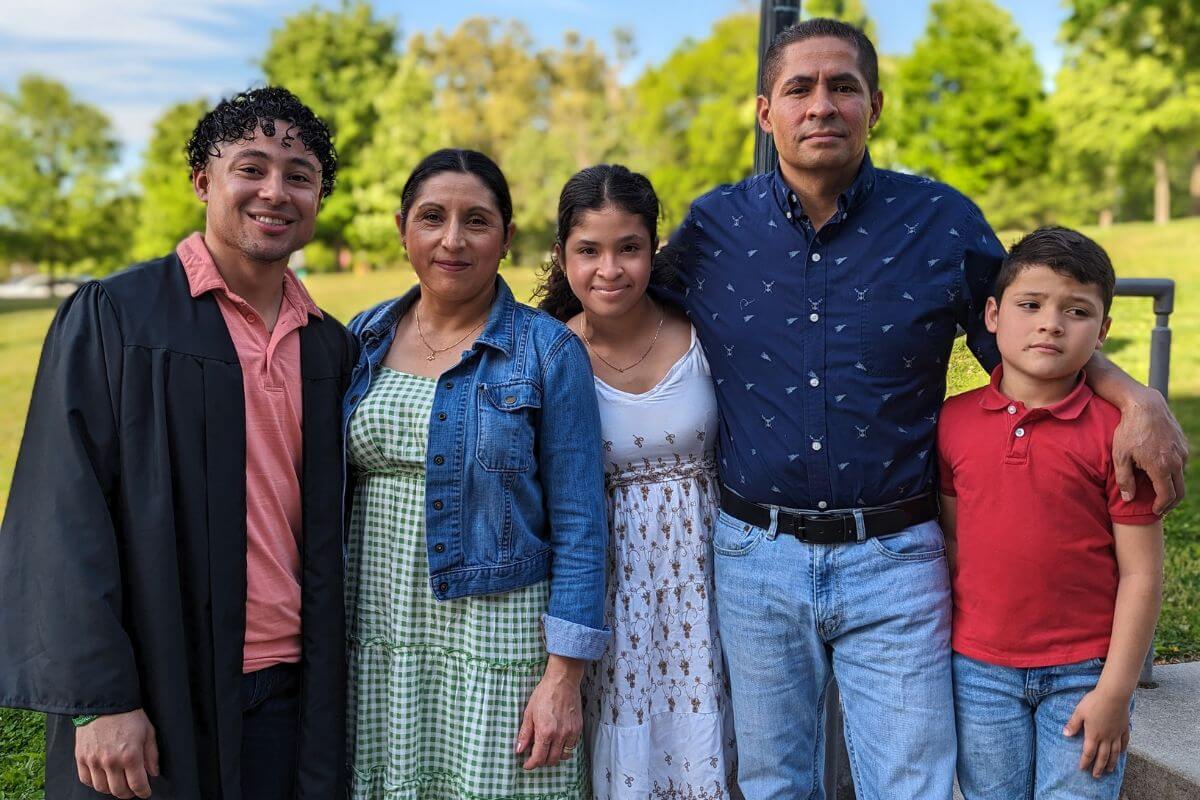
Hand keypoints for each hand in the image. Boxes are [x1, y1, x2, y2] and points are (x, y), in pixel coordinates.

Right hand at [75, 709, 158, 798]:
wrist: (104, 702)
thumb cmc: (129, 715)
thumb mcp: (148, 732)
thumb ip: (151, 755)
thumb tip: (153, 773)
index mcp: (130, 755)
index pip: (137, 784)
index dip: (143, 792)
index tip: (145, 793)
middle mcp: (111, 761)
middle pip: (119, 790)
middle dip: (128, 793)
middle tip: (133, 790)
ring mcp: (94, 761)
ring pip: (102, 788)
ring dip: (112, 789)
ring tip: (119, 784)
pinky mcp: (81, 757)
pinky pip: (86, 780)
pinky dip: (95, 783)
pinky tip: (103, 778)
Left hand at [514, 656, 583, 769]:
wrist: (562, 681)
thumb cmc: (544, 694)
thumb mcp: (529, 713)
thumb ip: (525, 734)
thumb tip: (519, 750)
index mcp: (545, 731)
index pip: (539, 758)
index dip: (531, 764)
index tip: (527, 764)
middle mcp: (559, 735)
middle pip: (552, 760)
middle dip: (542, 762)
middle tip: (536, 756)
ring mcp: (571, 732)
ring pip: (564, 756)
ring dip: (554, 757)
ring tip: (547, 750)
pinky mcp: (578, 728)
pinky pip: (572, 746)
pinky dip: (565, 749)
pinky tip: (558, 742)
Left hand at [1063, 688, 1130, 778]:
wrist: (1113, 695)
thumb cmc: (1094, 702)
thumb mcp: (1079, 712)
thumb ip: (1073, 724)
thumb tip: (1065, 735)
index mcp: (1093, 734)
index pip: (1088, 752)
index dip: (1085, 761)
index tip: (1082, 768)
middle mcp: (1106, 738)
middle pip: (1102, 756)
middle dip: (1098, 767)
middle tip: (1096, 776)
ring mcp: (1116, 734)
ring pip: (1114, 753)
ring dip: (1111, 763)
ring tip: (1109, 770)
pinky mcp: (1124, 729)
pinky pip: (1124, 742)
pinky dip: (1122, 749)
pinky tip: (1121, 753)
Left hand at [1113, 388, 1187, 513]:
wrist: (1145, 405)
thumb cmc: (1129, 430)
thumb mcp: (1120, 455)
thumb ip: (1124, 480)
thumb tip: (1129, 498)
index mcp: (1161, 467)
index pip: (1167, 496)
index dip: (1161, 507)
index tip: (1155, 512)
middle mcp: (1177, 461)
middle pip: (1180, 490)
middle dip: (1171, 503)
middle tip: (1161, 509)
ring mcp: (1182, 452)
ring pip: (1181, 476)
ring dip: (1173, 487)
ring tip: (1160, 491)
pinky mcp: (1183, 444)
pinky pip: (1181, 463)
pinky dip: (1174, 472)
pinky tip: (1162, 473)